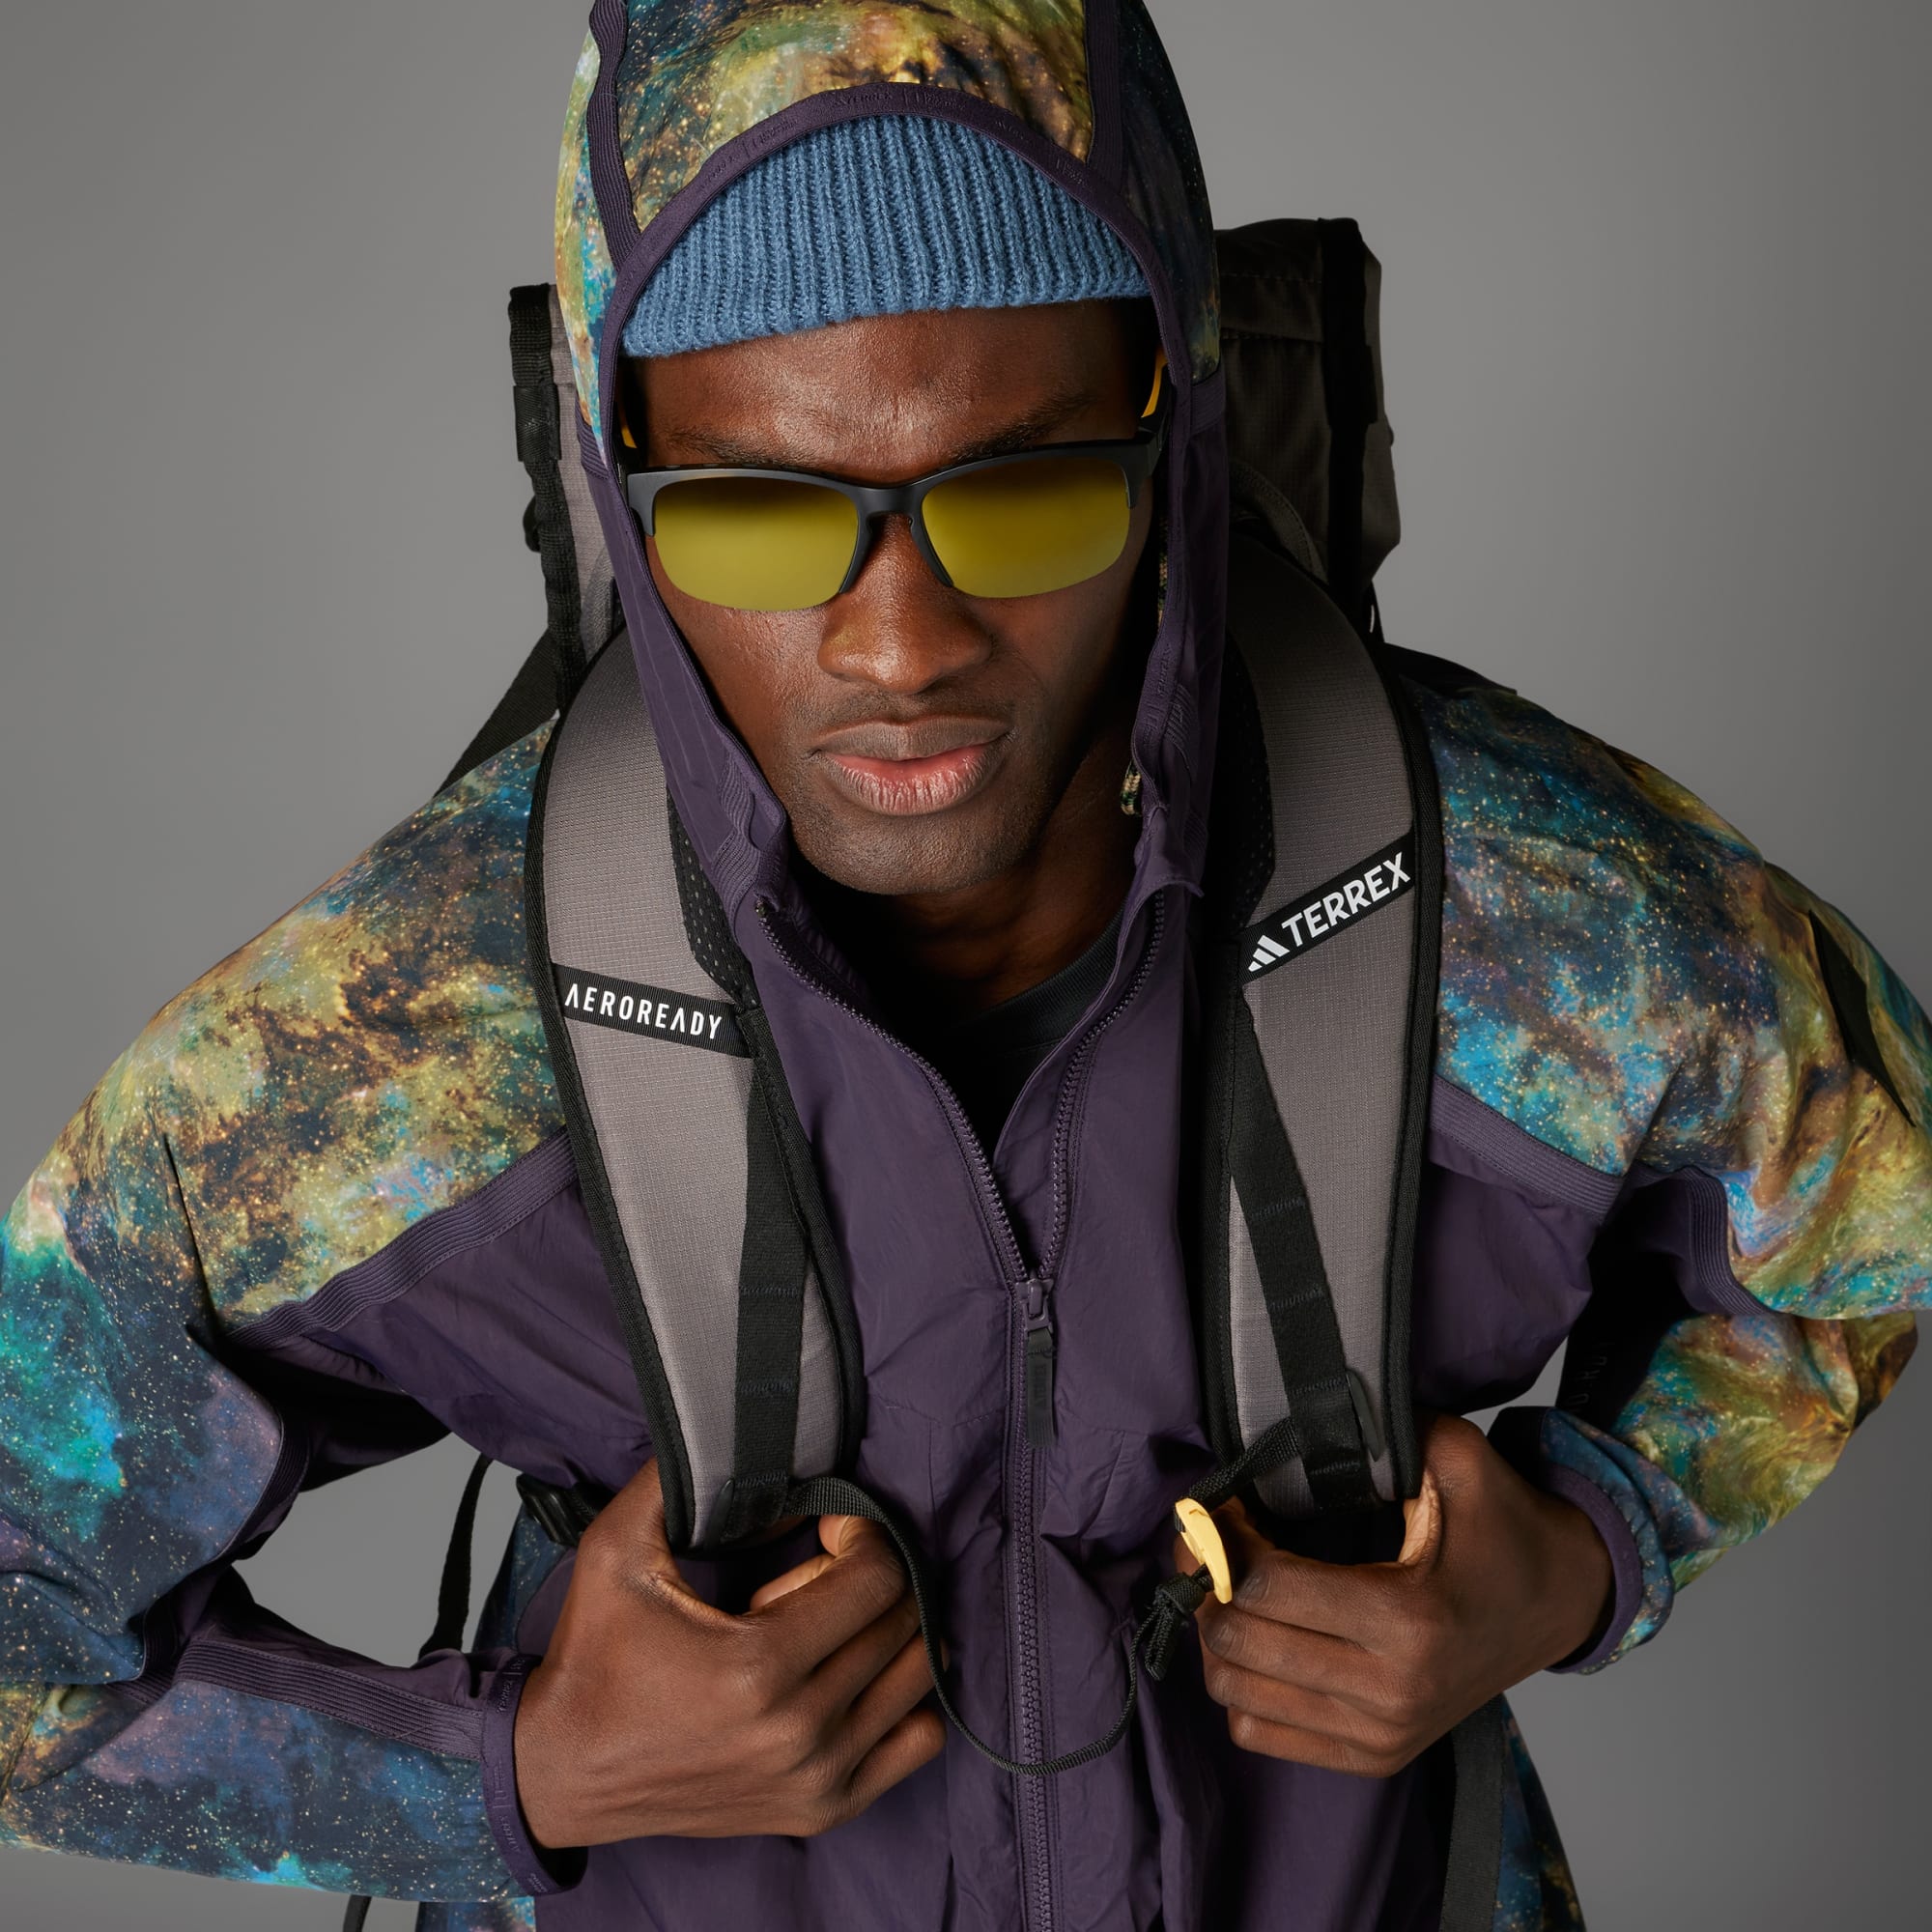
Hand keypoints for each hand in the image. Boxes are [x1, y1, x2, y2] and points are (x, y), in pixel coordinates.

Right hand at [514, 1460, 943, 1846]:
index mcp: (759, 1669)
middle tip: (814, 1571)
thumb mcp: (617, 1548)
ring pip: (920, 1676)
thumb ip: (681, 1478)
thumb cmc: (593, 1660)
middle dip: (868, 1576)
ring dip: (889, 1630)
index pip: (877, 1579)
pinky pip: (918, 1739)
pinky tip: (854, 1671)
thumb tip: (759, 1448)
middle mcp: (800, 1731)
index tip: (829, 1523)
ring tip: (828, 1623)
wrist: (561, 1771)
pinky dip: (903, 1695)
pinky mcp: (821, 1809)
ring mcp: (818, 1778)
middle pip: (902, 1621)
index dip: (862, 1533)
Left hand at [1183, 1412, 1613, 1776]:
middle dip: (1204, 1580)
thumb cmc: (1503, 1528)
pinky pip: (1259, 1732)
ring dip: (1214, 1633)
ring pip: (1235, 1692)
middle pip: (1237, 1641)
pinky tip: (1258, 1635)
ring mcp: (1380, 1733)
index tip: (1220, 1505)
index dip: (1223, 1539)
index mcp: (1408, 1619)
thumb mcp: (1458, 1459)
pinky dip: (1239, 1684)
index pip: (1265, 1585)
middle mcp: (1391, 1690)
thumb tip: (1303, 1412)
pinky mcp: (1372, 1756)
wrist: (1559, 1604)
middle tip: (1207, 1539)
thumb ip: (1387, 1431)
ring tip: (1228, 1584)